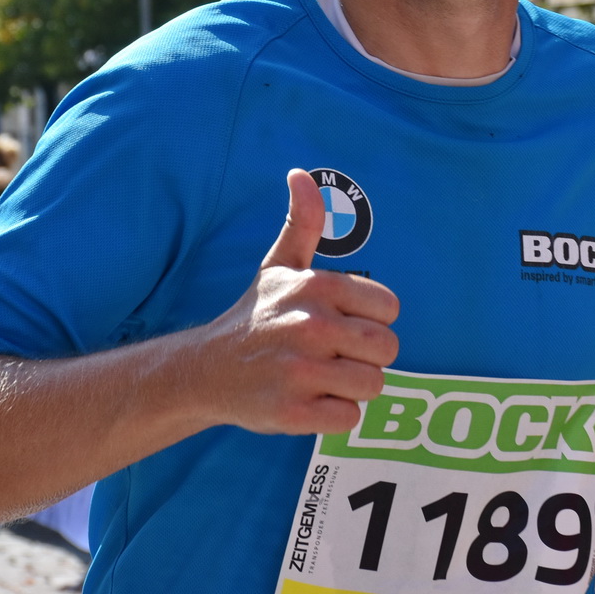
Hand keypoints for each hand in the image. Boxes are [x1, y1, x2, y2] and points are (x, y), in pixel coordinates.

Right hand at [198, 169, 400, 436]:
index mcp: (318, 288)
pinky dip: (334, 415)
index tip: (340, 324)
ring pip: (372, 385)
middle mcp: (311, 326)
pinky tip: (308, 401)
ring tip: (319, 378)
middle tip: (332, 356)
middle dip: (365, 357)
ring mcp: (301, 372)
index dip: (370, 321)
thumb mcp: (279, 265)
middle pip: (387, 350)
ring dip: (351, 388)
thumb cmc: (255, 316)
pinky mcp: (292, 412)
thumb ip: (303, 222)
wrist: (204, 370)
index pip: (390, 310)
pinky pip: (349, 419)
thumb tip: (300, 174)